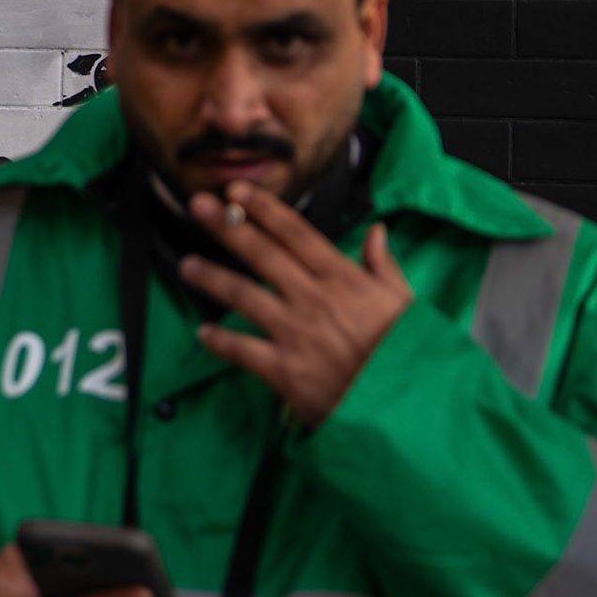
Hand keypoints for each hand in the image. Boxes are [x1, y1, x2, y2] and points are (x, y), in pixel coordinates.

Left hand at [180, 181, 411, 426]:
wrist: (408, 405)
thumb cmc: (408, 354)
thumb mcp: (405, 302)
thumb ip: (383, 265)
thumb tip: (376, 233)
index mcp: (342, 279)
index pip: (295, 233)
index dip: (263, 209)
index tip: (238, 192)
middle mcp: (313, 298)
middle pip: (261, 254)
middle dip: (226, 226)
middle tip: (198, 206)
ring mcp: (296, 332)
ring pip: (243, 295)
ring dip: (211, 277)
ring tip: (188, 265)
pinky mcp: (285, 369)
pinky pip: (242, 350)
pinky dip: (219, 341)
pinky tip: (203, 333)